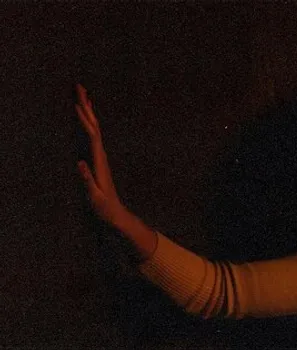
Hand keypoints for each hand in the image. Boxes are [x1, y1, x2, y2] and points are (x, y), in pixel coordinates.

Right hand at [75, 84, 125, 224]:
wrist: (116, 213)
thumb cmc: (105, 206)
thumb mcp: (95, 195)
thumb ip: (87, 179)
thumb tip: (79, 162)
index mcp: (100, 161)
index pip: (93, 136)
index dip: (86, 120)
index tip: (79, 105)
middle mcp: (102, 155)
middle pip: (95, 126)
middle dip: (87, 106)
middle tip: (80, 87)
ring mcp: (101, 156)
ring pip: (95, 128)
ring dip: (89, 111)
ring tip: (83, 94)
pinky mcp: (99, 159)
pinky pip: (94, 135)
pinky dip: (89, 123)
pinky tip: (87, 117)